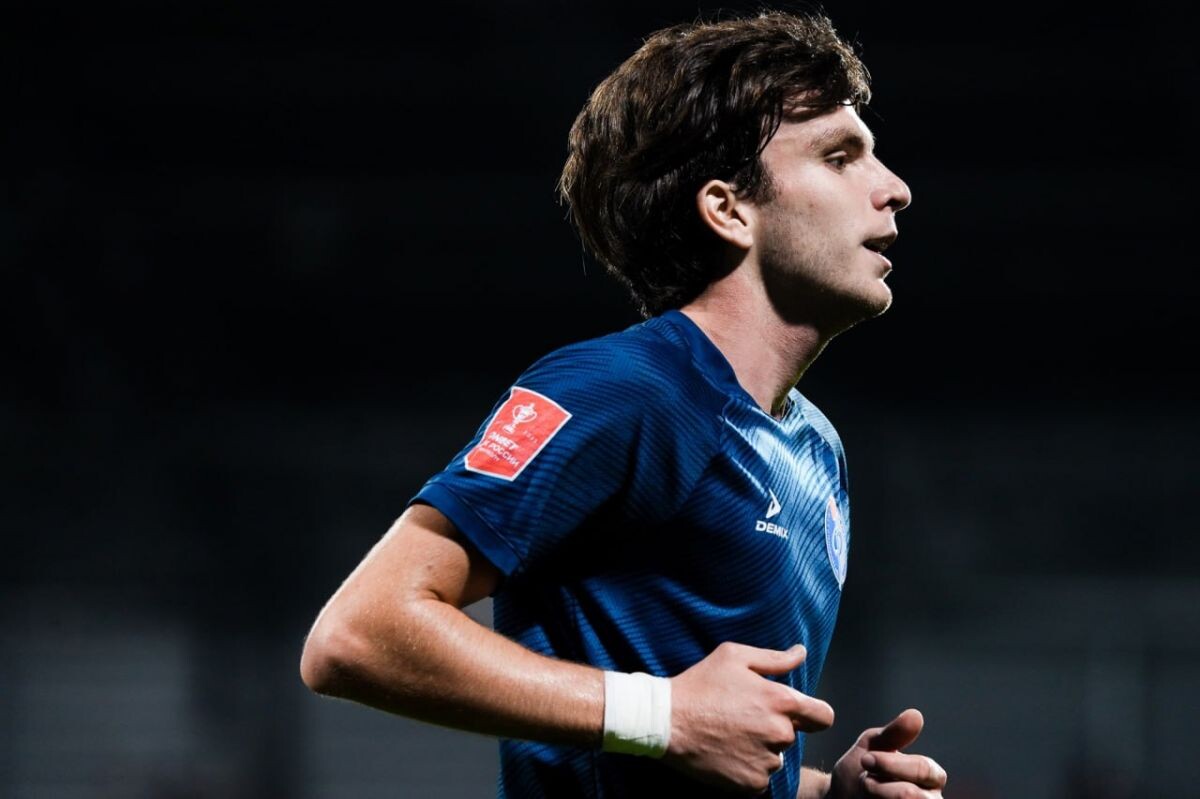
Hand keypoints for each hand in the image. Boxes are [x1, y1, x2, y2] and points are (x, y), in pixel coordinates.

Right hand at [663, 642, 834, 793]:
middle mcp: (779, 734)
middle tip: (742, 718)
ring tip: (730, 736)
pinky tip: (726, 753)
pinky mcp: (751, 784)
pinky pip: (760, 778)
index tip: (798, 714)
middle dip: (773, 727)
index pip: (824, 716)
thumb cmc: (699, 684)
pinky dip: (747, 770)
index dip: (813, 714)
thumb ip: (775, 658)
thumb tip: (801, 653)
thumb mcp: (734, 657)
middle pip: (792, 735)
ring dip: (760, 749)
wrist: (666, 721)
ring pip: (775, 757)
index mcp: (781, 701)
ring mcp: (766, 762)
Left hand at [828, 709, 946, 797]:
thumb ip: (894, 734)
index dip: (892, 764)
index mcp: (930, 776)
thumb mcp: (871, 747)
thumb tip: (916, 715)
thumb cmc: (859, 773)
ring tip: (865, 792)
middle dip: (883, 787)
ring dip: (879, 798)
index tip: (865, 760)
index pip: (924, 770)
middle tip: (864, 781)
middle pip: (915, 796)